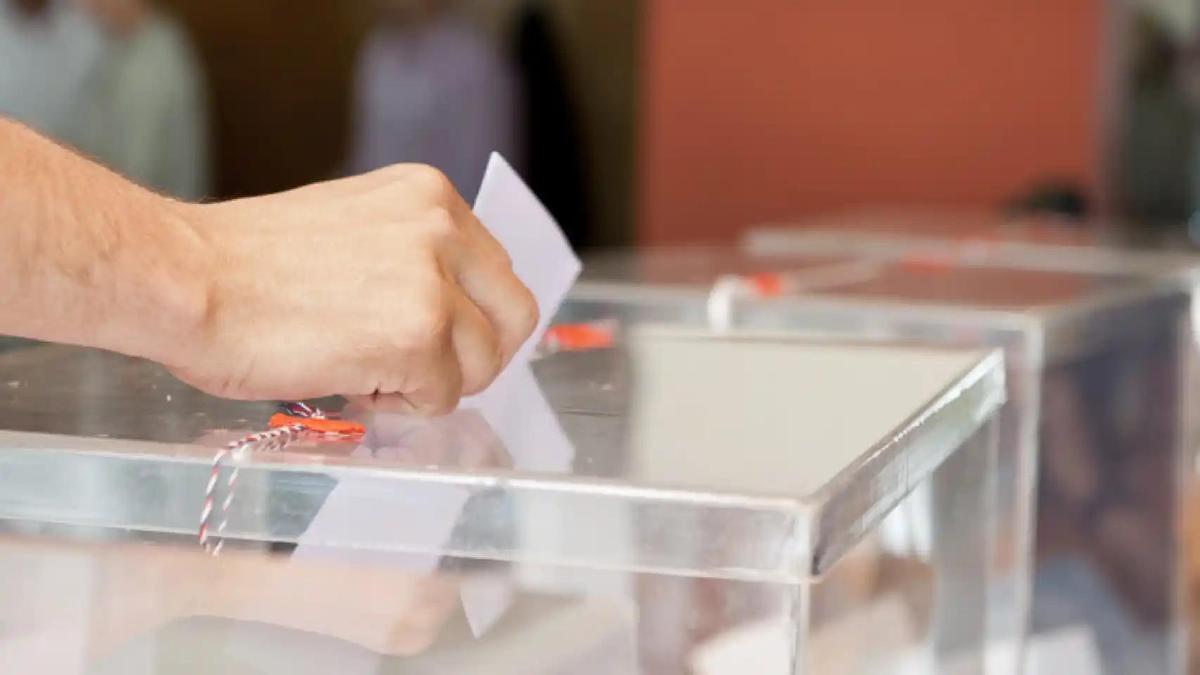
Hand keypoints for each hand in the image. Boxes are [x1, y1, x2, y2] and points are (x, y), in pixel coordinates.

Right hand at [166, 165, 537, 413]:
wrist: (183, 280)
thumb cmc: (244, 264)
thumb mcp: (354, 226)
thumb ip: (412, 254)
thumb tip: (454, 311)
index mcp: (431, 195)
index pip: (497, 271)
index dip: (473, 318)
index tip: (439, 338)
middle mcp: (444, 228)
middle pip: (514, 316)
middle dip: (475, 356)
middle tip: (421, 371)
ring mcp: (435, 284)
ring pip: (483, 365)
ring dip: (431, 383)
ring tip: (366, 371)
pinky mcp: (419, 338)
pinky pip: (441, 398)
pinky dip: (399, 405)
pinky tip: (349, 382)